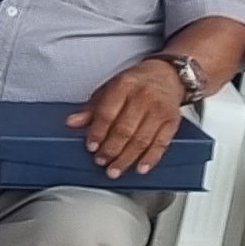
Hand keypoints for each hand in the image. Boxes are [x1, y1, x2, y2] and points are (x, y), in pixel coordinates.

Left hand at [68, 53, 188, 175]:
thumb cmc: (136, 83)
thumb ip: (92, 108)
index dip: (98, 132)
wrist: (168, 75)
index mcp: (124, 86)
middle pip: (125, 129)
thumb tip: (72, 123)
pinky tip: (140, 168)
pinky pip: (162, 143)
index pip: (108, 113)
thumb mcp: (110, 88)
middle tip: (101, 162)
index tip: (91, 147)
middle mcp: (144, 97)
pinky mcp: (172, 121)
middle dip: (111, 150)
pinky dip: (150, 158)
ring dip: (127, 158)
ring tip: (115, 170)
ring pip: (142, 139)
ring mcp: (160, 110)